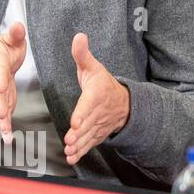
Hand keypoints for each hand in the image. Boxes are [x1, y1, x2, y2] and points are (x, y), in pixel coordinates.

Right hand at [0, 23, 26, 138]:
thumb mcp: (9, 40)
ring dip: (1, 120)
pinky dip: (4, 126)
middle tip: (2, 113)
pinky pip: (1, 116)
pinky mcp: (0, 103)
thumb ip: (15, 35)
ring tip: (6, 132)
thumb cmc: (2, 51)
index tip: (2, 85)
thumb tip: (19, 26)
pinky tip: (8, 137)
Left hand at [64, 33, 130, 164]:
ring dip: (79, 145)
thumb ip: (82, 54)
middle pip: (87, 124)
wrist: (123, 103)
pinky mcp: (96, 135)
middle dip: (78, 134)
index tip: (75, 123)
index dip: (82, 114)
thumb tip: (78, 36)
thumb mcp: (93, 67)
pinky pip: (90, 144)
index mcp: (96, 94)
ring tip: (69, 150)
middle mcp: (98, 112)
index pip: (88, 105)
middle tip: (69, 140)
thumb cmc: (103, 84)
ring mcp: (98, 125)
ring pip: (88, 136)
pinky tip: (72, 157)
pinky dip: (81, 152)